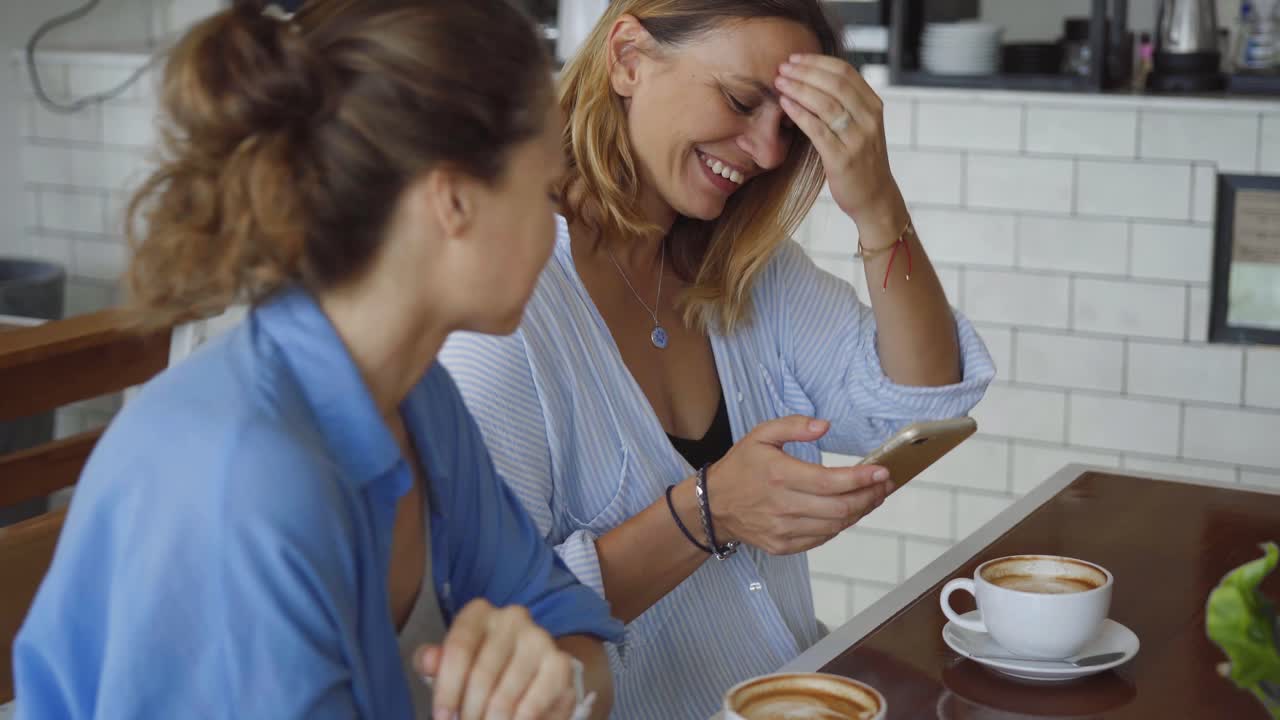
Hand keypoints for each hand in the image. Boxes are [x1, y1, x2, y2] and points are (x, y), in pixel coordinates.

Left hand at [415, 599, 576, 719]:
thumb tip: (428, 660)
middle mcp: (513, 618)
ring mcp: (540, 639)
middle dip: (469, 713)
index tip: (442, 717)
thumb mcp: (452, 664)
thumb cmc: (479, 667)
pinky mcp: (560, 665)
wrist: (527, 672)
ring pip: (506, 695)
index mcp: (479, 613)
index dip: (446, 690)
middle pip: (482, 675)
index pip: (458, 649)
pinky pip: (533, 704)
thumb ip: (436, 662)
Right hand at [708, 415, 892, 554]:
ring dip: (859, 512)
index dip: (861, 479)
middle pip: (839, 508)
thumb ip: (794, 425)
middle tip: (884, 485)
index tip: (882, 472)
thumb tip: (825, 426)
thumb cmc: (740, 467)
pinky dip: (839, 526)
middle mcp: (782, 505)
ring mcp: (782, 529)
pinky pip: (821, 538)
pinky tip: (847, 511)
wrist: (712, 505)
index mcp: (779, 475)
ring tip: (872, 497)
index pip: (830, 482)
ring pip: (835, 526)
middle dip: (869, 497)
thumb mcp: (761, 434)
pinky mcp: (783, 545)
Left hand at [774, 54, 906, 239]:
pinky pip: (817, 130)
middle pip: (834, 83)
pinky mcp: (842, 159)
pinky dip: (799, 113)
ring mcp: (857, 139)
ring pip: (825, 104)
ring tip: (779, 82)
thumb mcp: (862, 126)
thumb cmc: (862, 160)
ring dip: (798, 89)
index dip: (817, 61)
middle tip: (782, 68)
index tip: (795, 58)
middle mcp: (869, 119)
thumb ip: (847, 104)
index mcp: (874, 106)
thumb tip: (815, 78)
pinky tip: (784, 104)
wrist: (875, 197)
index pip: (845, 72)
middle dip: (804, 72)